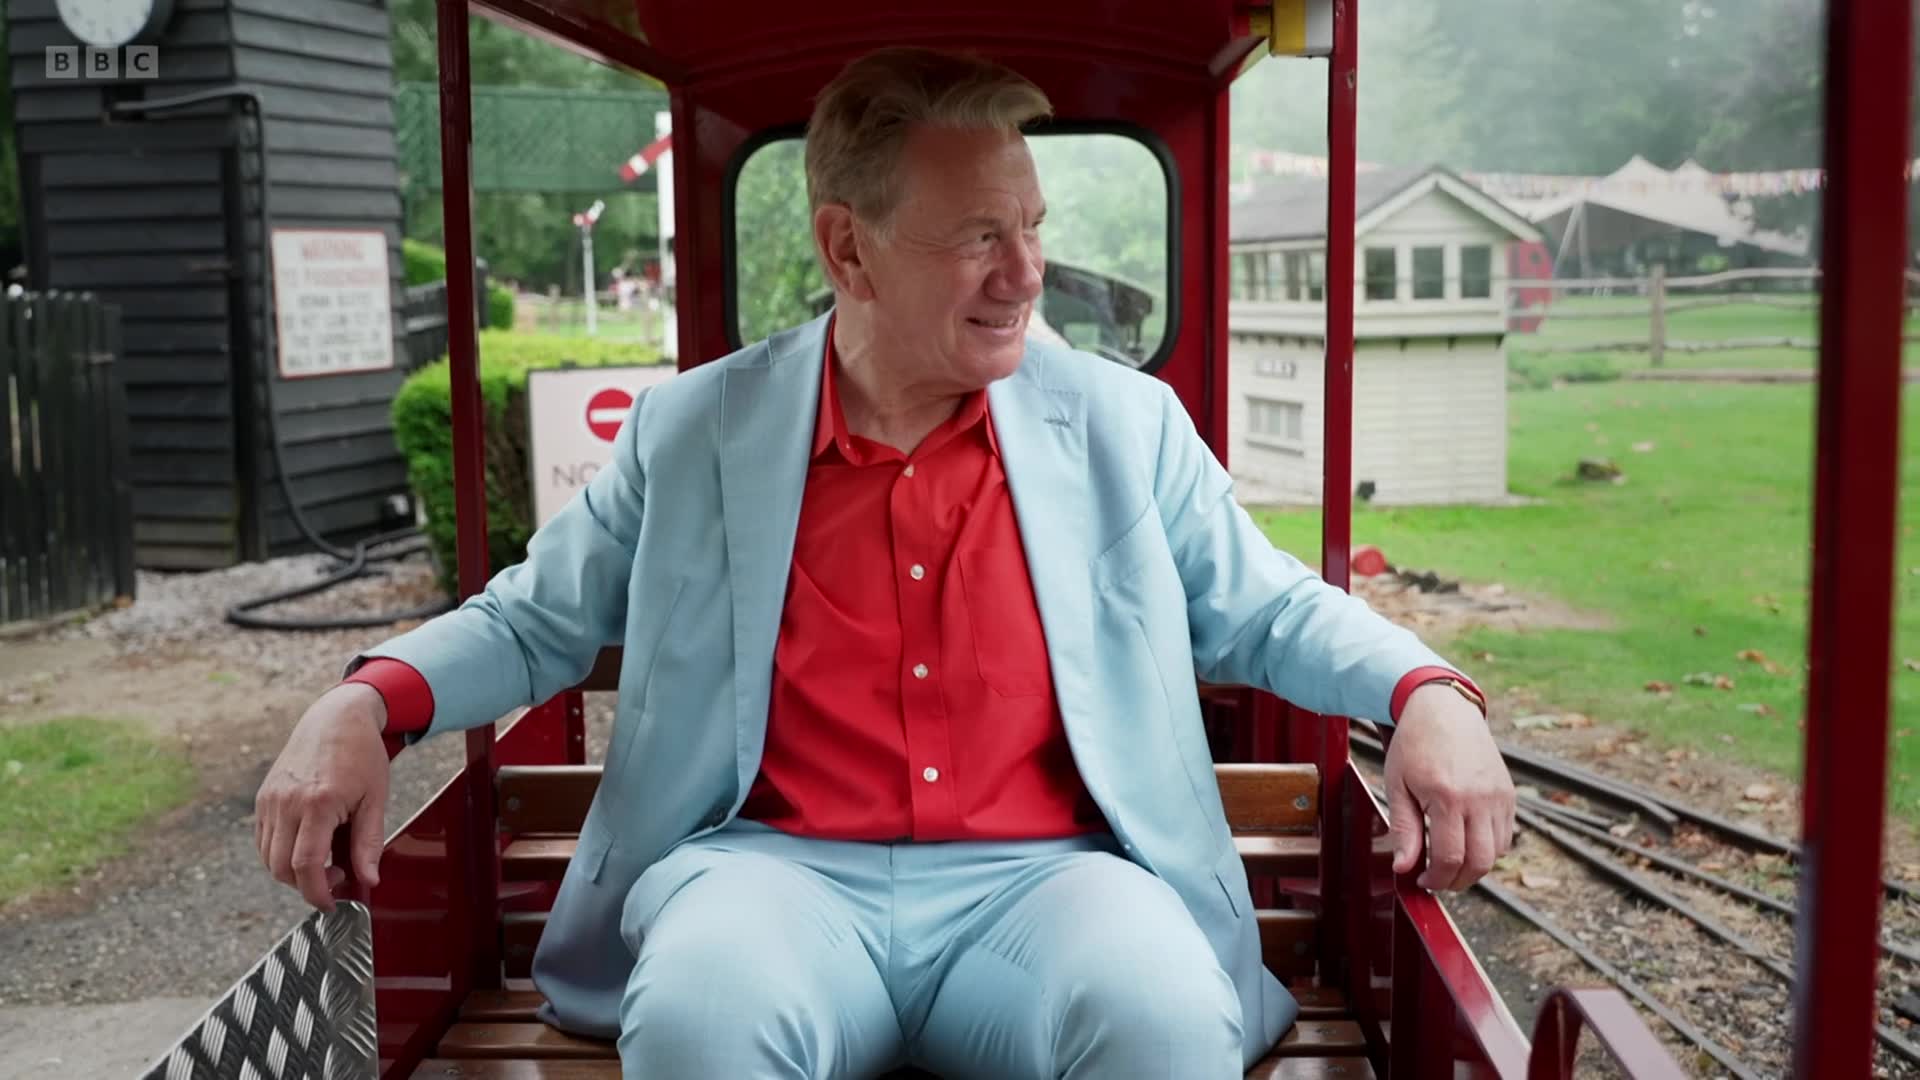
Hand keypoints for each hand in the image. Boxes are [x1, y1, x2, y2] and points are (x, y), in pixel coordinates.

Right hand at [255, 682, 390, 909]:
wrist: (336, 718)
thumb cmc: (361, 754)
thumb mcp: (376, 799)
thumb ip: (370, 842)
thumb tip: (369, 881)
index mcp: (318, 802)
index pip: (306, 865)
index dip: (317, 892)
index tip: (332, 903)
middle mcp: (287, 802)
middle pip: (282, 868)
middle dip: (306, 885)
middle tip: (336, 877)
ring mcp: (270, 800)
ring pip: (268, 858)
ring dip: (292, 871)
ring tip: (325, 859)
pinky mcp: (262, 799)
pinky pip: (263, 841)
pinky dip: (280, 854)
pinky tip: (307, 844)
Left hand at [1384, 684, 1515, 890]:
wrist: (1443, 708)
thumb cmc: (1415, 744)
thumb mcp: (1397, 785)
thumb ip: (1403, 829)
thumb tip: (1405, 867)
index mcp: (1448, 796)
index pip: (1450, 858)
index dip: (1436, 878)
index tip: (1421, 880)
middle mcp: (1480, 799)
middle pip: (1480, 862)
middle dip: (1457, 880)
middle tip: (1437, 879)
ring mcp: (1499, 796)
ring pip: (1496, 853)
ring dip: (1474, 866)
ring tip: (1449, 859)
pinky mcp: (1509, 793)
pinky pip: (1506, 835)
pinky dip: (1489, 848)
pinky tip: (1466, 841)